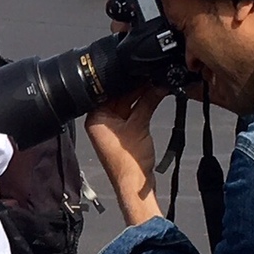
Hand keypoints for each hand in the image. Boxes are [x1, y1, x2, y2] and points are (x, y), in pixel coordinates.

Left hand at [84, 86, 166, 225]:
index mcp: (95, 117)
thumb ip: (148, 101)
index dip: (125, 80)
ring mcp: (112, 127)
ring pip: (127, 104)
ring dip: (142, 96)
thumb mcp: (139, 125)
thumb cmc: (129, 162)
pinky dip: (143, 106)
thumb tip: (158, 84)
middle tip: (151, 73)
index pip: (110, 91)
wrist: (135, 184)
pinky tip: (154, 95)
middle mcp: (100, 120)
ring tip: (156, 82)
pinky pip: (132, 113)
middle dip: (136, 87)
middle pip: (119, 96)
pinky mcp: (123, 133)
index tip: (139, 69)